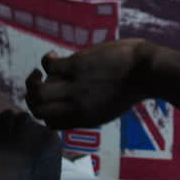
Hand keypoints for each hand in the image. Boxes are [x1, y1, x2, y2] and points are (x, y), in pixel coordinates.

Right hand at [25, 39, 154, 128]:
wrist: (148, 72)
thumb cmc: (134, 87)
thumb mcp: (109, 109)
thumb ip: (90, 109)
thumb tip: (77, 102)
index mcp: (85, 119)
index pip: (51, 124)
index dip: (45, 113)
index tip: (50, 100)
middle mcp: (76, 107)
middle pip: (38, 110)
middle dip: (31, 98)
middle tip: (38, 85)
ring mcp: (75, 87)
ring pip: (37, 91)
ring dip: (32, 81)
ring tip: (39, 72)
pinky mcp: (76, 66)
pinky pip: (49, 66)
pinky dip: (46, 60)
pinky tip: (52, 55)